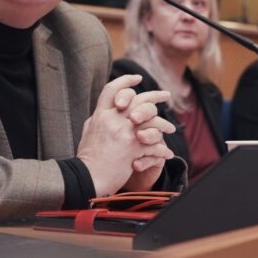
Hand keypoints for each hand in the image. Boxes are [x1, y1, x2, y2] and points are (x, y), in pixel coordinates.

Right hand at [77, 75, 174, 195]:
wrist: (87, 179)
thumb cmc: (88, 158)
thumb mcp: (88, 132)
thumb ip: (98, 119)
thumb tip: (106, 109)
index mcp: (100, 115)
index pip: (113, 89)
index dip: (126, 81)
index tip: (138, 78)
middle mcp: (113, 120)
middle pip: (138, 99)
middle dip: (155, 95)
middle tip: (166, 95)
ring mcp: (123, 133)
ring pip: (151, 119)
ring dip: (163, 123)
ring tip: (170, 128)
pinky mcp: (133, 148)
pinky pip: (154, 143)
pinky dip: (162, 148)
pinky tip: (166, 152)